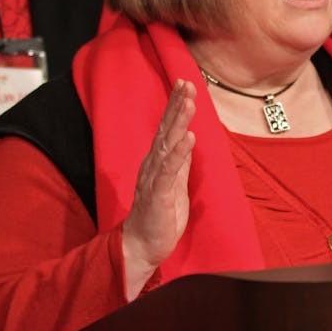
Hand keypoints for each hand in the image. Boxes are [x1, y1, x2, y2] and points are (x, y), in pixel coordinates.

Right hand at [121, 79, 196, 299]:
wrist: (142, 246)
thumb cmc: (159, 217)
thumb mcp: (175, 184)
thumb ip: (179, 161)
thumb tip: (188, 138)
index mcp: (158, 162)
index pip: (168, 129)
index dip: (176, 107)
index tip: (185, 85)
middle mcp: (153, 165)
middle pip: (166, 130)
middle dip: (177, 106)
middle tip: (186, 84)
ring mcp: (154, 179)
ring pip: (167, 145)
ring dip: (178, 123)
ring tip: (189, 103)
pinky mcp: (157, 195)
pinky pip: (168, 171)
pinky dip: (178, 154)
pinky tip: (187, 138)